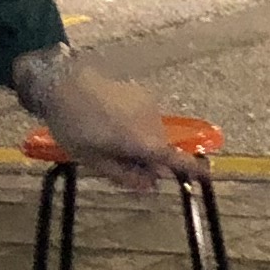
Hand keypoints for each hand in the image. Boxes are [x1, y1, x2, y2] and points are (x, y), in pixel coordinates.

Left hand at [32, 62, 203, 194]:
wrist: (62, 84)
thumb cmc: (75, 127)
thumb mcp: (94, 160)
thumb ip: (126, 175)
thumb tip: (150, 185)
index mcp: (143, 142)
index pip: (176, 159)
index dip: (192, 170)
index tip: (207, 177)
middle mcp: (152, 122)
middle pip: (161, 148)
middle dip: (149, 161)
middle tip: (124, 169)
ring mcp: (147, 105)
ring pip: (153, 133)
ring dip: (141, 143)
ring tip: (111, 143)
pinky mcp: (139, 93)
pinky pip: (145, 118)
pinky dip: (136, 127)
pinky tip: (112, 125)